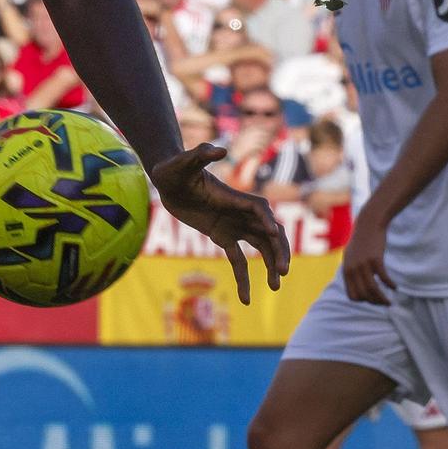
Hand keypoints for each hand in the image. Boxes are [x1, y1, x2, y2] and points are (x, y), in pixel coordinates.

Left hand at [150, 143, 290, 304]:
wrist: (165, 179)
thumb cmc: (174, 168)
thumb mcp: (183, 161)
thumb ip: (199, 154)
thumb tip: (217, 148)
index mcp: (234, 197)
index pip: (258, 209)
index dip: (267, 220)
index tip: (273, 235)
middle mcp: (239, 212)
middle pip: (269, 232)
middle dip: (278, 251)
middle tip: (281, 271)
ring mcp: (233, 225)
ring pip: (261, 248)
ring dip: (270, 266)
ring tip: (275, 287)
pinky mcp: (222, 236)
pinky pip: (238, 261)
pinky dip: (244, 279)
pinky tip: (247, 299)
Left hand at [342, 207, 392, 303]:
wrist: (368, 224)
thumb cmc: (361, 241)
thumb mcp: (351, 256)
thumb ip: (352, 270)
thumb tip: (358, 286)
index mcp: (346, 270)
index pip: (352, 296)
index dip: (363, 301)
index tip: (372, 299)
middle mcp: (352, 269)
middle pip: (364, 295)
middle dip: (375, 302)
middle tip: (384, 303)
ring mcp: (363, 264)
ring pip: (373, 290)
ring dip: (383, 299)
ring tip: (390, 302)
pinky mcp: (375, 259)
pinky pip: (383, 278)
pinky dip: (390, 285)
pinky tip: (395, 287)